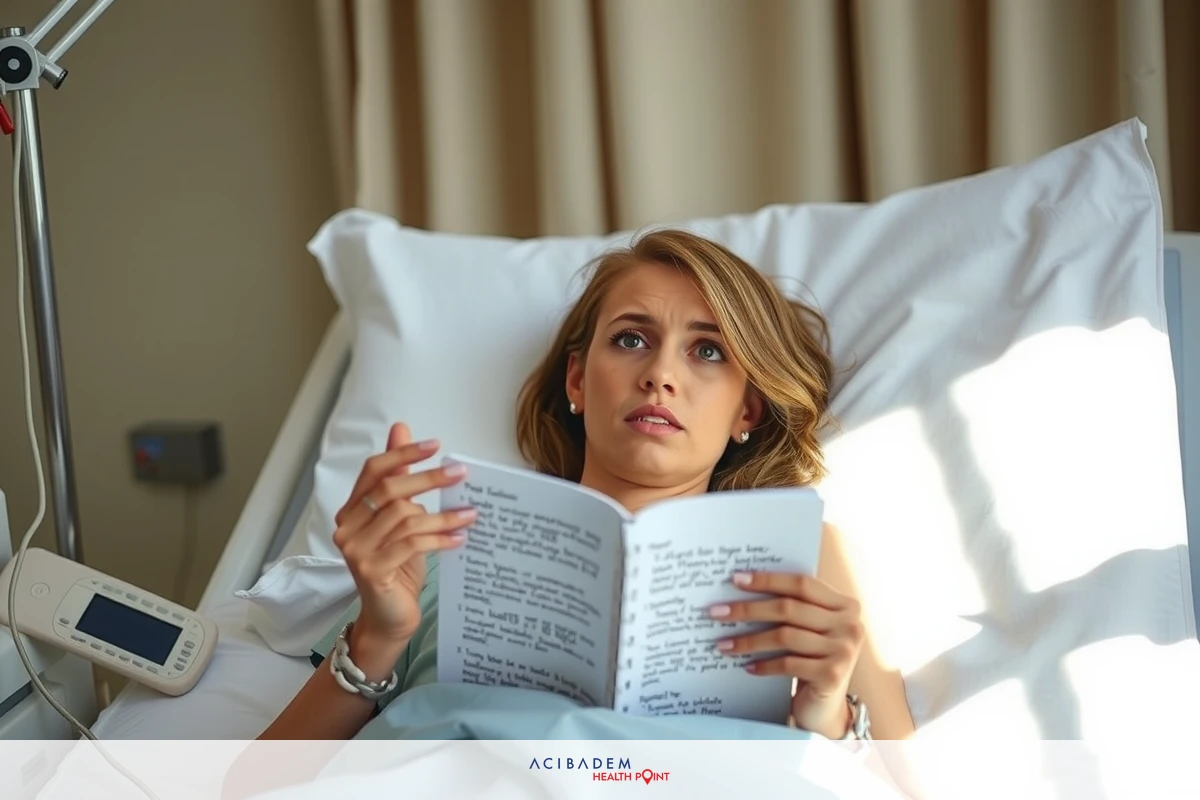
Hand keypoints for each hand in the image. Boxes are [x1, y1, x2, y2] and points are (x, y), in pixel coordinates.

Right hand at [332, 422, 475, 646]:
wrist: (389, 617)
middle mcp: (346, 527)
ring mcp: (356, 550)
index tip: (436, 445)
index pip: (373, 470)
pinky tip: (459, 537)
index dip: (402, 453)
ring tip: (470, 514)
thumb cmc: (398, 566)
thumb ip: (400, 478)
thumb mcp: (402, 519)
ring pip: (405, 518)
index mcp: (351, 510)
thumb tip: (401, 428)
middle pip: (390, 490)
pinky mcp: (372, 570)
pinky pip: (412, 544)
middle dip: (429, 478)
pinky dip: (440, 538)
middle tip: (460, 473)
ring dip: (443, 514)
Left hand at [709, 570, 864, 738]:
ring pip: (785, 636)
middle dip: (748, 609)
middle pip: (789, 608)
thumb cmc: (811, 660)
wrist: (826, 709)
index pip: (802, 584)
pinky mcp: (832, 675)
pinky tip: (746, 666)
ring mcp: (844, 651)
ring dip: (748, 640)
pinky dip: (764, 665)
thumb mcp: (809, 629)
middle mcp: (850, 625)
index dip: (768, 580)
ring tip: (723, 644)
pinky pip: (788, 664)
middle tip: (717, 612)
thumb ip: (793, 607)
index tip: (736, 579)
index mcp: (846, 605)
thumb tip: (742, 586)